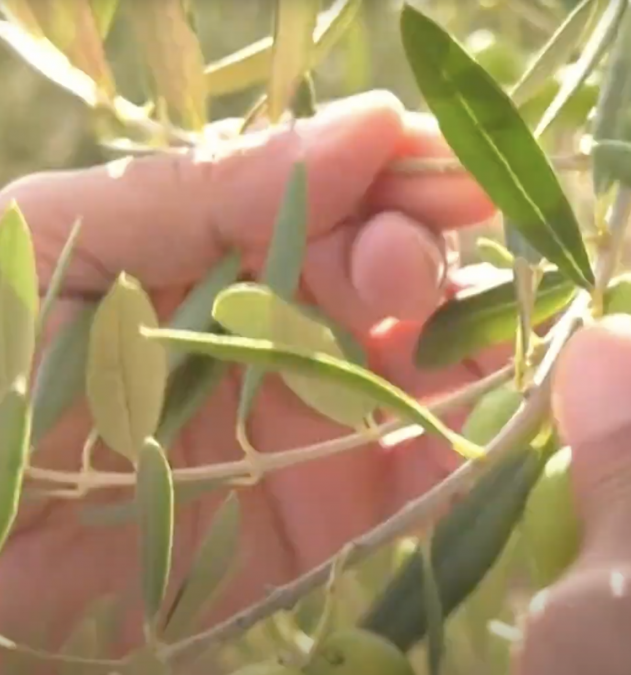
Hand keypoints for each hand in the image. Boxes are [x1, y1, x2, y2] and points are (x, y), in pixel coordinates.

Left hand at [0, 91, 498, 674]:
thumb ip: (196, 191)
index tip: (430, 160)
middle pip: (395, 269)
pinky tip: (489, 415)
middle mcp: (288, 326)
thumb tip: (366, 129)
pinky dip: (472, 441)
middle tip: (402, 269)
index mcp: (224, 250)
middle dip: (418, 253)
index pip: (334, 190)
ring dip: (471, 338)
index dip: (390, 171)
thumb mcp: (65, 256)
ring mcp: (323, 420)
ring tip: (473, 336)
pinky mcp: (343, 515)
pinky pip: (430, 470)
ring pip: (434, 359)